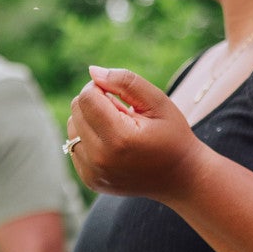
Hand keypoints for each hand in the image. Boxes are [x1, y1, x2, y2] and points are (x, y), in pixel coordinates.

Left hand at [66, 65, 211, 199]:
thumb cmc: (172, 136)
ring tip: (118, 129)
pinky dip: (89, 139)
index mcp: (119, 138)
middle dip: (96, 103)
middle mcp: (100, 159)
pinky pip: (75, 146)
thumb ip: (125, 82)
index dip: (101, 88)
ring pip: (72, 127)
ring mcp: (93, 173)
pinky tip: (113, 144)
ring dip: (91, 120)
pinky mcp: (89, 180)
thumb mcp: (157, 102)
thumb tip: (92, 71)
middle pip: (76, 110)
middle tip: (123, 114)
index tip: (120, 96)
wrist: (180, 177)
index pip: (87, 98)